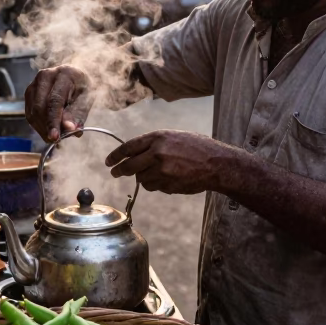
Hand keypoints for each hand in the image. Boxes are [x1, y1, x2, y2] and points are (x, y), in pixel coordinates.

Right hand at [25, 66, 90, 141]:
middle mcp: (45, 76)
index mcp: (63, 74)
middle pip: (39, 107)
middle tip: (57, 140)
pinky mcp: (29, 92)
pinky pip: (30, 113)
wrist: (74, 76)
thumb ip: (78, 114)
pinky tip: (48, 129)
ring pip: (32, 112)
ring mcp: (34, 84)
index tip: (55, 138)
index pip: (54, 101)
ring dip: (42, 128)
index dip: (53, 121)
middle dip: (47, 127)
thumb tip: (70, 130)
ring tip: (55, 136)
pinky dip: (38, 125)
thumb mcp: (86, 99)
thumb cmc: (82, 87)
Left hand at [104, 130, 225, 194]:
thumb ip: (154, 144)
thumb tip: (134, 154)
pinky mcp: (167, 185)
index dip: (116, 155)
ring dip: (144, 178)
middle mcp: (157, 153)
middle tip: (115, 172)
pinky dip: (156, 184)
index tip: (109, 161)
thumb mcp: (174, 137)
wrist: (217, 163)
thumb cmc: (198, 147)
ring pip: (141, 179)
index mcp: (158, 138)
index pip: (129, 147)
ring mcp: (162, 171)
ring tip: (159, 172)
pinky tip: (169, 178)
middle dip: (120, 171)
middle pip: (129, 166)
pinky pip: (154, 187)